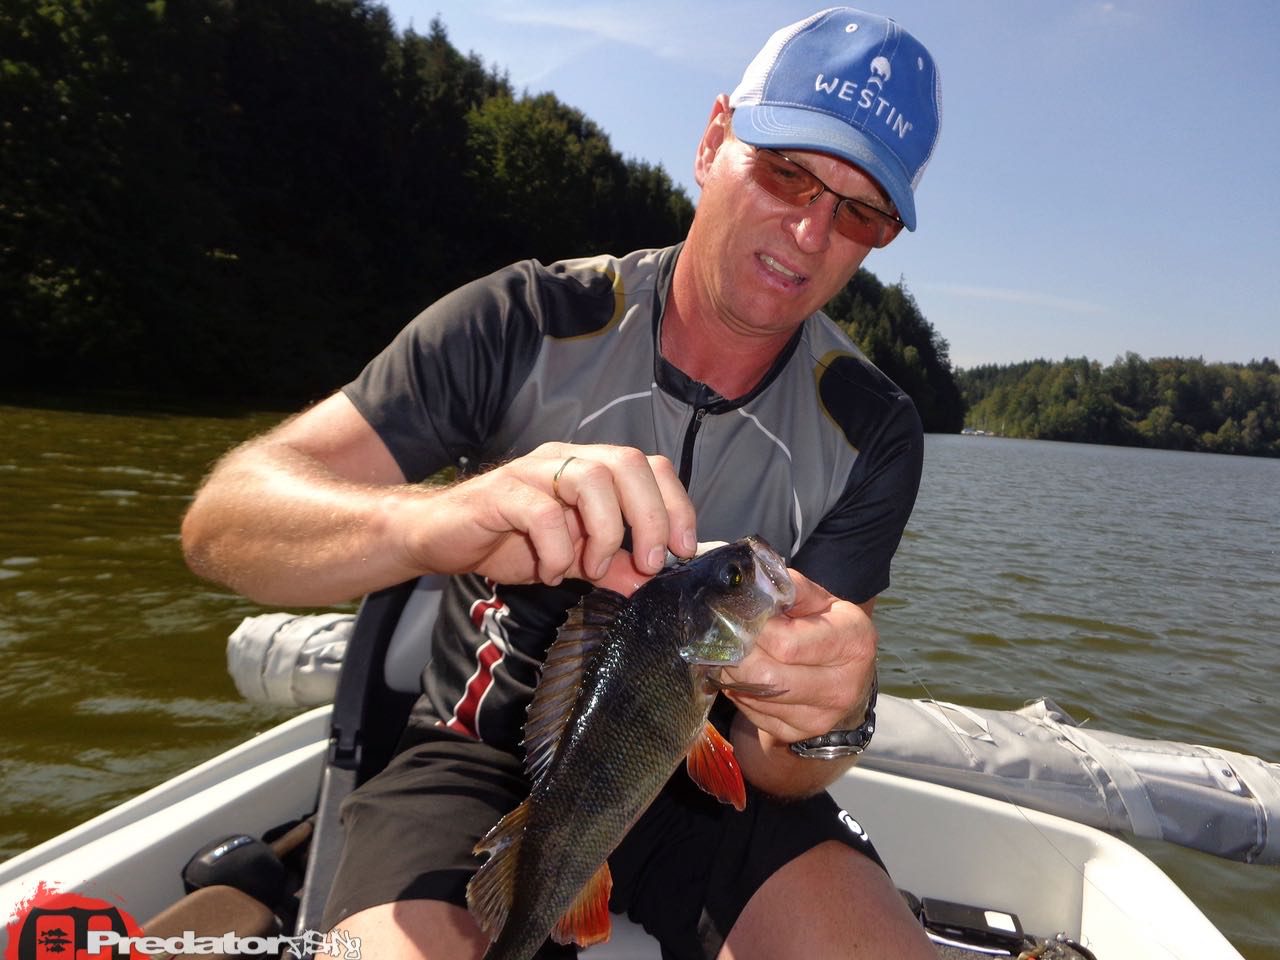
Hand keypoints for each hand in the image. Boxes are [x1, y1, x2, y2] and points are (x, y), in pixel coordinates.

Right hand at [400, 442, 696, 588]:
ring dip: (605, 530)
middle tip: (648, 563)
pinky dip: (557, 549)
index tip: (683, 551)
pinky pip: (541, 512)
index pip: (650, 466)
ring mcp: (531, 472)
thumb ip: (612, 568)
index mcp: (589, 469)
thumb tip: (651, 585)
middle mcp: (564, 460)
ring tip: (593, 567)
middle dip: (650, 516)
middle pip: (627, 463)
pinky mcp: (499, 493)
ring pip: (590, 478)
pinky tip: (551, 572)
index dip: (674, 505)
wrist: (438, 538)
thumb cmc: (507, 542)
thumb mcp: (572, 561)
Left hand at [718, 569, 876, 744]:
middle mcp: (842, 686)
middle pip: (766, 677)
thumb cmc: (827, 628)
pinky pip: (753, 714)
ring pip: (754, 697)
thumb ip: (789, 588)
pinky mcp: (798, 734)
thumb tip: (752, 583)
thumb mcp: (818, 600)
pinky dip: (739, 693)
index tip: (740, 615)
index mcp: (853, 642)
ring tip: (730, 653)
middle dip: (736, 654)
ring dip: (731, 673)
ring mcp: (821, 717)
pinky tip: (742, 675)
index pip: (786, 643)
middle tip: (725, 637)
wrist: (847, 675)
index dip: (754, 628)